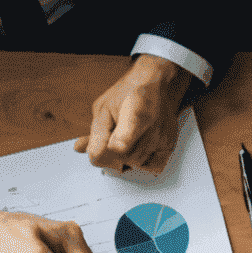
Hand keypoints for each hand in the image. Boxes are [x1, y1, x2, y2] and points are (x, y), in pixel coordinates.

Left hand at [75, 54, 189, 174]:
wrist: (153, 85)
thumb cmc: (127, 94)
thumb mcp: (104, 108)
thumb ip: (95, 131)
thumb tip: (81, 150)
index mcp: (136, 111)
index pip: (123, 142)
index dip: (109, 148)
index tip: (105, 148)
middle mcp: (153, 127)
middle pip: (124, 157)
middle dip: (112, 152)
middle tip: (112, 136)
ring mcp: (162, 138)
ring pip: (135, 164)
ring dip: (126, 156)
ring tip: (127, 138)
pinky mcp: (170, 146)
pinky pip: (152, 168)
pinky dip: (142, 163)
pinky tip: (139, 149)